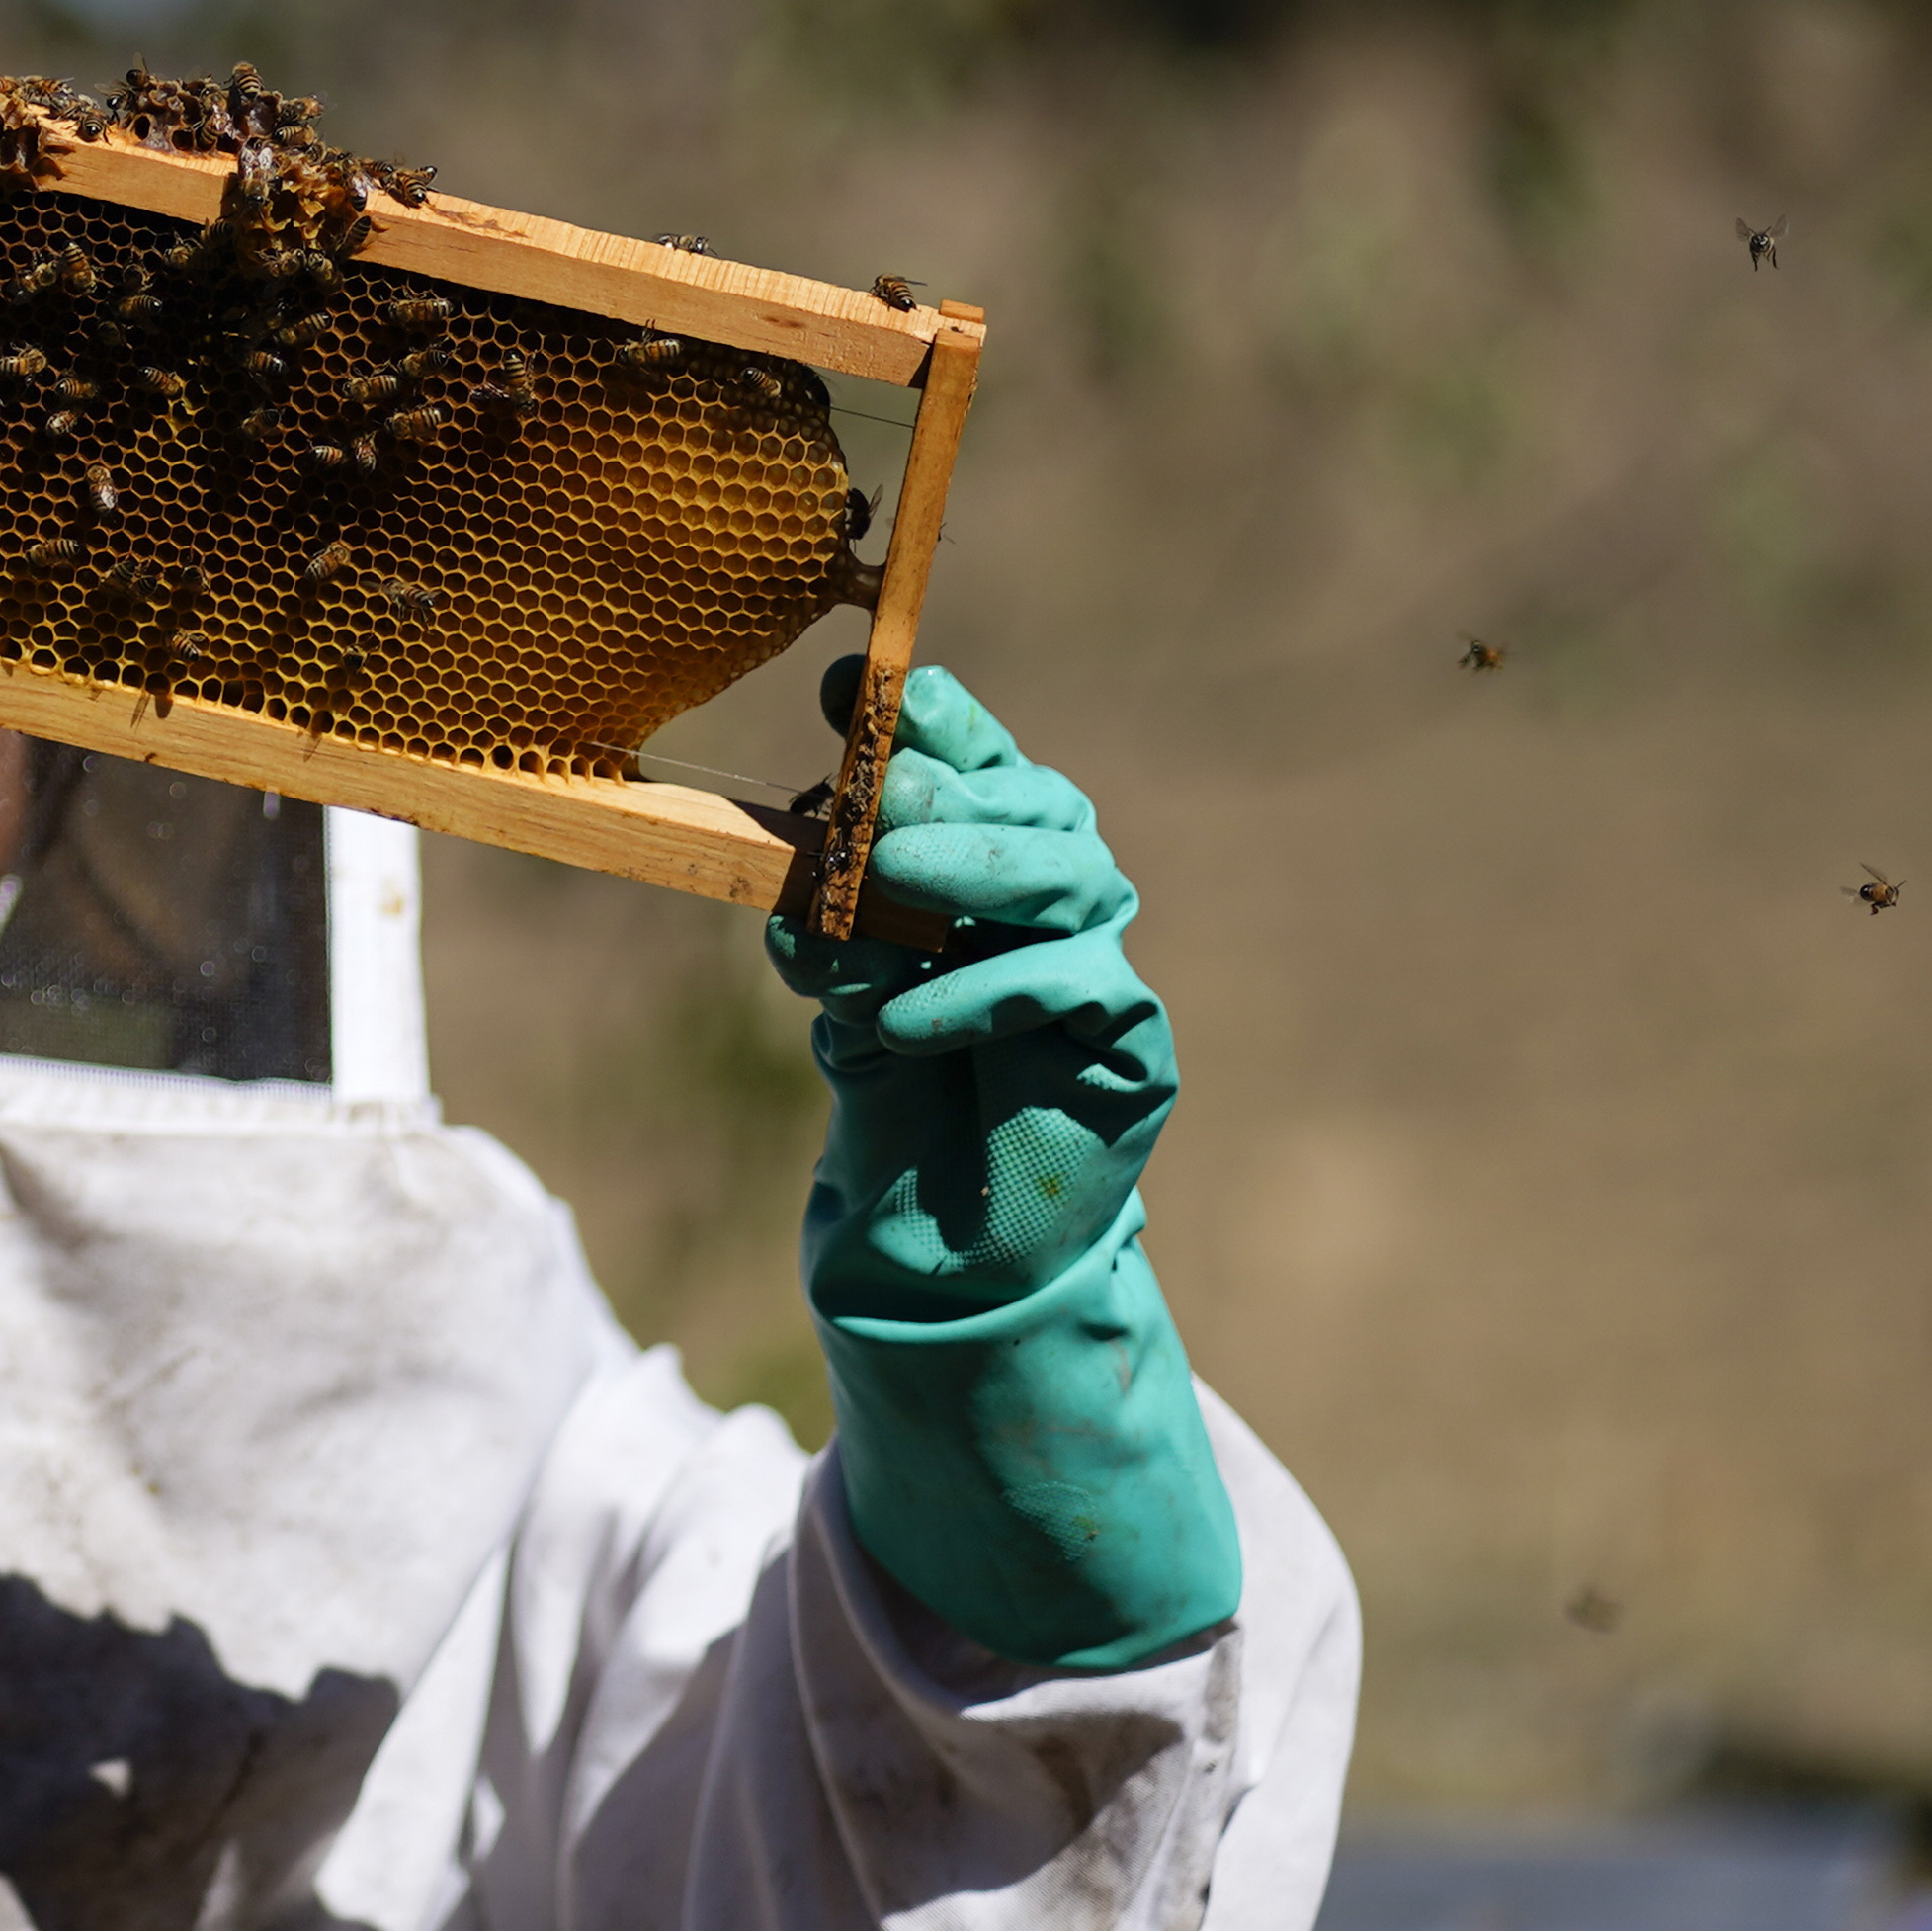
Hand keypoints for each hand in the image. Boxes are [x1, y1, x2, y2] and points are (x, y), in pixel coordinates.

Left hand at [763, 659, 1238, 1669]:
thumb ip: (828, 910)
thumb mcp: (836, 979)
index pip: (975, 759)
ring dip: (968, 868)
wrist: (939, 1239)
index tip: (847, 691)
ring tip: (883, 882)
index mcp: (987, 857)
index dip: (931, 720)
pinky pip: (1076, 986)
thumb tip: (801, 839)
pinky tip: (902, 1021)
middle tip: (870, 795)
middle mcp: (1057, 894)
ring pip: (1066, 873)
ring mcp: (1100, 964)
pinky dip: (982, 991)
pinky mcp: (1130, 1046)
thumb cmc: (888, 1087)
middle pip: (1030, 802)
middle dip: (947, 789)